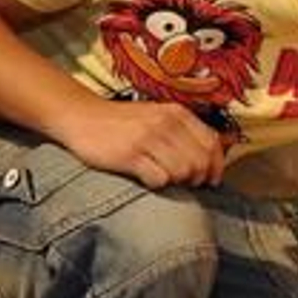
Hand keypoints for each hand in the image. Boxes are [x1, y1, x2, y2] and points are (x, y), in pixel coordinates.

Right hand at [55, 98, 224, 188]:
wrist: (81, 116)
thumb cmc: (124, 122)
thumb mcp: (158, 117)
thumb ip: (184, 132)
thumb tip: (211, 160)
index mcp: (177, 113)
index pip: (213, 143)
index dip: (216, 166)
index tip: (211, 179)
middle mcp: (166, 123)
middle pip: (200, 161)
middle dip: (197, 178)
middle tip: (186, 183)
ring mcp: (147, 138)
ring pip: (182, 172)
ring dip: (177, 182)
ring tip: (165, 178)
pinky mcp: (129, 155)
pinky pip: (158, 179)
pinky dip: (157, 184)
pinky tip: (147, 178)